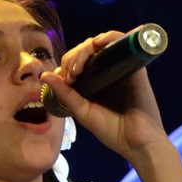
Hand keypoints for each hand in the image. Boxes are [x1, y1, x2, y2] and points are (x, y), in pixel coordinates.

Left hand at [39, 29, 169, 161]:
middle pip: (86, 49)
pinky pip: (121, 41)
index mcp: (96, 81)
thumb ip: (65, 94)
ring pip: (100, 44)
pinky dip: (108, 38)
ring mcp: (121, 67)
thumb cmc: (113, 132)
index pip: (77, 60)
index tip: (66, 81)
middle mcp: (108, 71)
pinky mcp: (134, 66)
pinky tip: (96, 47)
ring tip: (79, 67)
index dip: (67, 64)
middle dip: (73, 57)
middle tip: (72, 75)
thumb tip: (44, 75)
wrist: (137, 143)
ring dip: (85, 49)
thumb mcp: (82, 112)